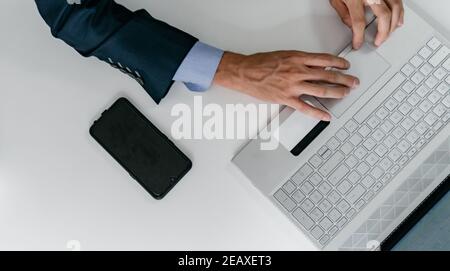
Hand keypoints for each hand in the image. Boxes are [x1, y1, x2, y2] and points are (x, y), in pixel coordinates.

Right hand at [213, 51, 358, 120]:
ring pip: (321, 90)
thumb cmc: (260, 63)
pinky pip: (306, 108)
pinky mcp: (286, 99)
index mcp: (298, 58)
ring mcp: (293, 86)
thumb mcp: (283, 55)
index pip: (325, 60)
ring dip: (337, 92)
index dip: (339, 63)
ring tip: (345, 94)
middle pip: (327, 75)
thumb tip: (313, 65)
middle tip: (353, 82)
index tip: (346, 66)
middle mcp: (298, 71)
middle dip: (344, 79)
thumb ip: (299, 60)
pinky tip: (326, 116)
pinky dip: (318, 113)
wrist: (245, 72)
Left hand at [330, 0, 403, 48]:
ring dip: (394, 24)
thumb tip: (351, 26)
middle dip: (382, 33)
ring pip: (396, 8)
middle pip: (383, 16)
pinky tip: (398, 20)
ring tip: (388, 34)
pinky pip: (398, 0)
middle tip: (378, 42)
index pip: (358, 23)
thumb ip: (343, 13)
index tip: (358, 44)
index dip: (359, 37)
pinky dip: (400, 12)